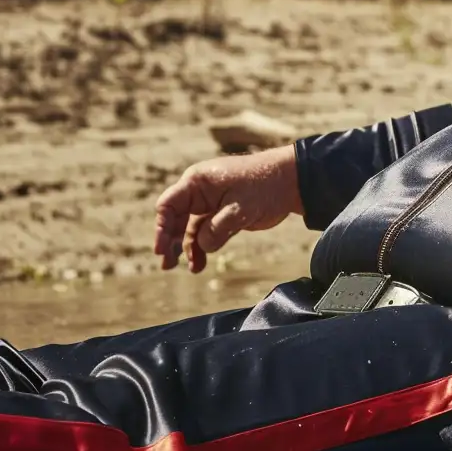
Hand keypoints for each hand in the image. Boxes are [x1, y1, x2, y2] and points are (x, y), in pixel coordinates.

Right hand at [152, 145, 301, 272]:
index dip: (161, 228)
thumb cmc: (263, 187)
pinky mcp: (222, 214)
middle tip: (167, 265)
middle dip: (170, 241)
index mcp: (197, 182)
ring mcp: (210, 203)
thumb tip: (200, 247)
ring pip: (190, 228)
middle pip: (175, 218)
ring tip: (192, 269)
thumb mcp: (239, 209)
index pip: (168, 205)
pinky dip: (201, 247)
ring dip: (187, 248)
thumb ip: (216, 229)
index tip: (161, 250)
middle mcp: (199, 191)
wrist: (290, 182)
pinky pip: (205, 232)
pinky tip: (200, 263)